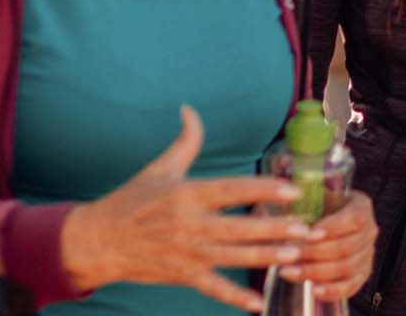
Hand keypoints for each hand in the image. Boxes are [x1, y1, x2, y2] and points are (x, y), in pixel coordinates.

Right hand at [60, 106, 308, 311]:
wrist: (100, 241)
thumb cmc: (132, 200)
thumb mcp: (160, 168)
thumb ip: (185, 141)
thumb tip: (190, 109)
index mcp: (186, 194)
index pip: (232, 190)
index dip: (262, 189)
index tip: (290, 189)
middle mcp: (189, 225)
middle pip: (239, 228)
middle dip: (274, 229)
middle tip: (305, 228)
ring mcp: (187, 254)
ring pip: (233, 258)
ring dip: (265, 257)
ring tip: (295, 254)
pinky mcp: (183, 276)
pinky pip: (214, 289)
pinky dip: (235, 299)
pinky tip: (258, 304)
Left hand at [277, 191, 376, 301]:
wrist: (329, 222)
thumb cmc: (320, 206)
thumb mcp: (316, 195)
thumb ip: (306, 196)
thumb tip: (285, 198)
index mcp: (362, 207)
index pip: (353, 219)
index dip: (332, 228)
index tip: (307, 235)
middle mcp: (370, 231)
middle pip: (346, 247)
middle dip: (314, 253)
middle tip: (289, 254)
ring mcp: (368, 254)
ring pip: (345, 268)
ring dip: (316, 272)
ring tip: (289, 271)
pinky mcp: (362, 274)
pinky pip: (350, 286)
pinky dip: (332, 290)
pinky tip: (313, 289)